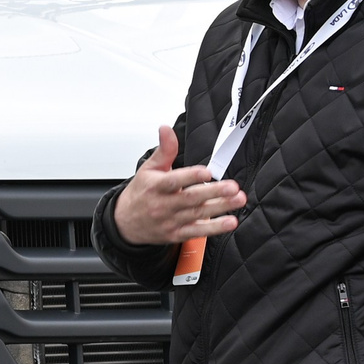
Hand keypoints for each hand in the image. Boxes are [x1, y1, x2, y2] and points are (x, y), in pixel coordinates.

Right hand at [112, 125, 247, 246]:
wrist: (126, 223)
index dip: (191, 176)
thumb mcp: (148, 169)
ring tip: (238, 200)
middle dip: (214, 192)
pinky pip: (198, 231)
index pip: (173, 181)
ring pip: (198, 214)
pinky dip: (214, 228)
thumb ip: (164, 150)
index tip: (207, 172)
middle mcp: (163, 205)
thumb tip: (166, 129)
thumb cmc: (141, 193)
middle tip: (232, 187)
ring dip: (220, 207)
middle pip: (190, 198)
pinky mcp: (176, 234)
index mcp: (156, 186)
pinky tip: (229, 222)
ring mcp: (170, 221)